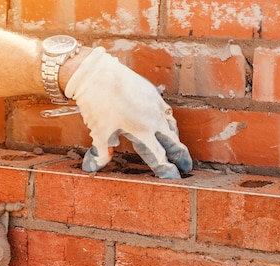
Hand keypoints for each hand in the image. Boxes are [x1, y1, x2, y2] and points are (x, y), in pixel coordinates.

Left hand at [64, 47, 191, 178]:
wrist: (97, 73)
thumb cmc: (97, 104)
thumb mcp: (98, 131)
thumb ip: (100, 152)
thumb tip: (93, 167)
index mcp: (142, 132)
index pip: (159, 157)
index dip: (167, 169)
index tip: (175, 177)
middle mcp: (153, 120)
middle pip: (173, 142)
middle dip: (180, 156)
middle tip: (187, 167)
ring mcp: (155, 104)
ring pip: (171, 125)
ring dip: (175, 138)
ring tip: (176, 146)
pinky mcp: (152, 92)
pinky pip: (165, 110)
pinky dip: (168, 121)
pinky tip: (165, 122)